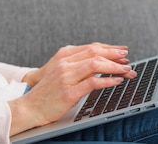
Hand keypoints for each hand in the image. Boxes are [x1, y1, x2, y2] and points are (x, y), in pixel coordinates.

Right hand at [9, 43, 136, 135]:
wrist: (29, 108)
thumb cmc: (46, 94)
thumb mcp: (60, 76)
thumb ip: (75, 68)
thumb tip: (97, 67)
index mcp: (63, 58)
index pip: (90, 48)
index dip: (108, 48)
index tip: (121, 51)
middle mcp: (65, 64)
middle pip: (94, 53)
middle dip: (114, 55)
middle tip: (128, 59)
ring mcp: (66, 77)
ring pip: (95, 65)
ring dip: (114, 67)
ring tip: (127, 71)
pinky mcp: (68, 92)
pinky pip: (92, 82)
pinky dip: (107, 81)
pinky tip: (117, 82)